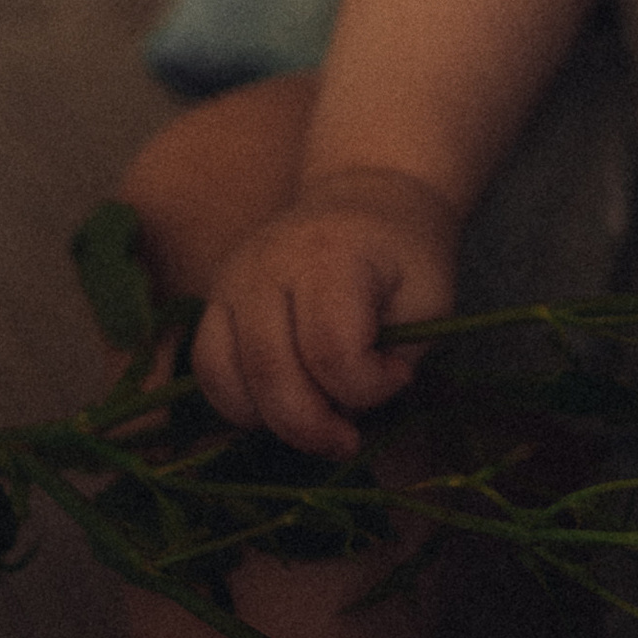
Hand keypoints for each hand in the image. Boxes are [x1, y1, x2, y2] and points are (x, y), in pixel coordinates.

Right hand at [193, 168, 464, 457]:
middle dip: (311, 426)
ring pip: (224, 375)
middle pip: (270, 370)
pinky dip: (237, 402)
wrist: (368, 197)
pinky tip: (280, 405)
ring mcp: (232, 278)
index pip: (332, 349)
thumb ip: (397, 359)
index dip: (367, 386)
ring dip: (269, 419)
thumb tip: (347, 411)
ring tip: (315, 418)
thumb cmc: (407, 255)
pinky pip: (208, 367)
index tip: (399, 377)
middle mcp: (268, 263)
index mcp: (331, 255)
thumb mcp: (430, 301)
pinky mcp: (214, 297)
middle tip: (348, 440)